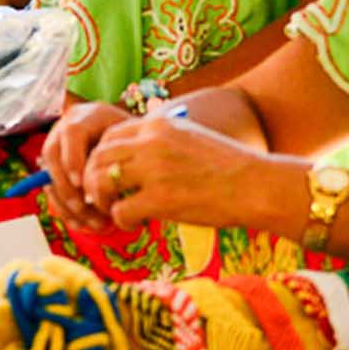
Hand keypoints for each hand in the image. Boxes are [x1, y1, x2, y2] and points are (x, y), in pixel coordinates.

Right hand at [37, 101, 131, 233]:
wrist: (124, 137)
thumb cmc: (133, 137)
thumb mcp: (132, 136)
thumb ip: (126, 150)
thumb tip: (116, 180)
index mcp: (84, 118)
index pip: (71, 133)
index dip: (73, 158)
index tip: (81, 183)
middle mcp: (63, 132)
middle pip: (52, 158)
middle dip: (67, 187)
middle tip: (84, 208)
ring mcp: (56, 153)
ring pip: (49, 179)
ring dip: (67, 205)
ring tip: (92, 223)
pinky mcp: (56, 173)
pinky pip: (53, 194)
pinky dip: (66, 212)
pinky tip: (82, 225)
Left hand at [85, 114, 286, 232]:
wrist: (255, 184)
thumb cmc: (227, 166)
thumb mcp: (190, 137)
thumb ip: (160, 141)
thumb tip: (132, 157)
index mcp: (158, 125)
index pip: (108, 134)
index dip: (100, 157)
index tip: (107, 175)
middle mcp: (151, 142)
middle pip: (98, 157)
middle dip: (93, 180)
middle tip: (102, 198)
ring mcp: (154, 170)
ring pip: (100, 182)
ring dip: (102, 200)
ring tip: (115, 211)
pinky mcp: (160, 199)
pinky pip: (120, 211)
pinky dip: (121, 221)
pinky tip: (136, 224)